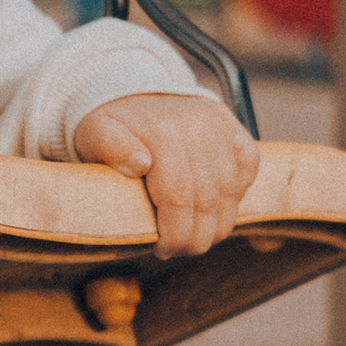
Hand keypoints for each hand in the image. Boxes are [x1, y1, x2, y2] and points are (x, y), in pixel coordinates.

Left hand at [74, 92, 260, 257]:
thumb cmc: (112, 125)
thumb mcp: (96, 133)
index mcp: (162, 133)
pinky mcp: (233, 128)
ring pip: (230, 189)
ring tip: (199, 240)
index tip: (163, 250)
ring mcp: (219, 126)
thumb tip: (140, 163)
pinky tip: (218, 211)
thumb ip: (110, 147)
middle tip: (181, 251)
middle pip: (206, 199)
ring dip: (219, 224)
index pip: (177, 197)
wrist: (136, 94)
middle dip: (196, 237)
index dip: (175, 233)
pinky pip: (249, 166)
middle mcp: (197, 127)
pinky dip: (238, 195)